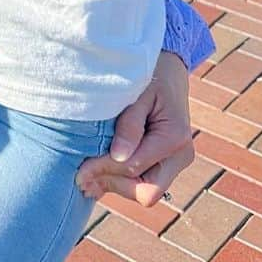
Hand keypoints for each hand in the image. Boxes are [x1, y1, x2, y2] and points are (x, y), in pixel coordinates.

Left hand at [75, 52, 193, 205]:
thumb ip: (129, 124)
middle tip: (82, 179)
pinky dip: (123, 181)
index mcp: (174, 137)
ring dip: (117, 185)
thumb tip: (118, 156)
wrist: (169, 69)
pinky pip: (146, 182)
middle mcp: (181, 155)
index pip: (135, 167)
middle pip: (147, 191)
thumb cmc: (151, 74)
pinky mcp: (167, 163)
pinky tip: (99, 176)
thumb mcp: (138, 91)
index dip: (105, 170)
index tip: (80, 171)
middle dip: (114, 185)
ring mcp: (176, 162)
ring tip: (86, 179)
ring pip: (146, 191)